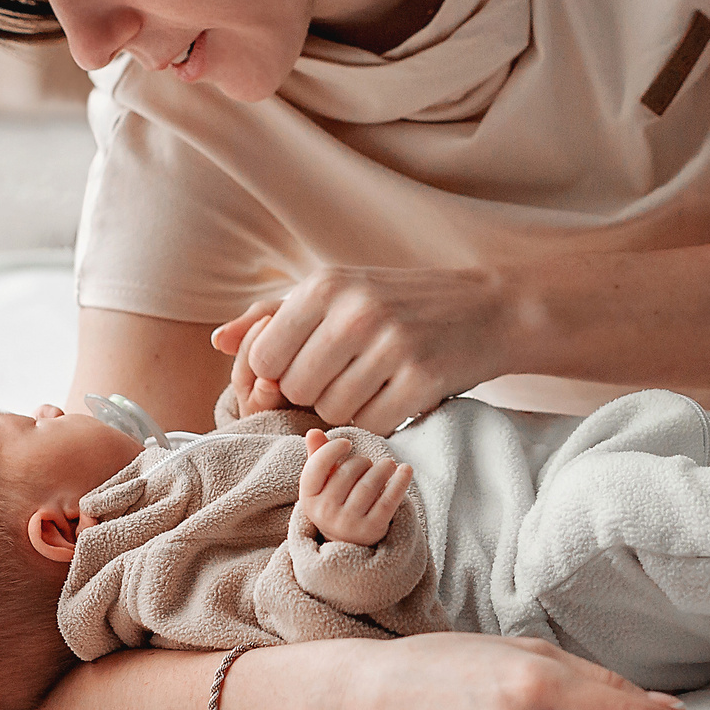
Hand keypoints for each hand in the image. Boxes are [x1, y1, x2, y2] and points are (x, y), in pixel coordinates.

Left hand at [211, 265, 511, 432]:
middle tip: (347, 375)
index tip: (309, 365)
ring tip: (374, 383)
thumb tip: (220, 341)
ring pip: (332, 412)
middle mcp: (355, 312)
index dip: (281, 374)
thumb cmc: (400, 301)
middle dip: (314, 394)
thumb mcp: (337, 292)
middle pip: (295, 390)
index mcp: (324, 285)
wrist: (489, 309)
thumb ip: (273, 315)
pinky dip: (380, 420)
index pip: (264, 359)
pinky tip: (397, 394)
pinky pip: (372, 424)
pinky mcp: (423, 380)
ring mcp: (391, 346)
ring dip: (348, 409)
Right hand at [298, 428, 411, 545]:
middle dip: (362, 462)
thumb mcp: (323, 486)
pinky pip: (389, 500)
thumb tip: (313, 431)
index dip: (332, 450)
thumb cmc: (336, 504)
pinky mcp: (372, 529)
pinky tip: (406, 470)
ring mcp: (348, 524)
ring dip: (383, 468)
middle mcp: (325, 513)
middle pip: (348, 473)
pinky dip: (400, 482)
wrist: (350, 544)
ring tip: (388, 465)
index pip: (316, 467)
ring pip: (369, 484)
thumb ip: (318, 458)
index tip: (346, 443)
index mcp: (309, 500)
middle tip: (369, 464)